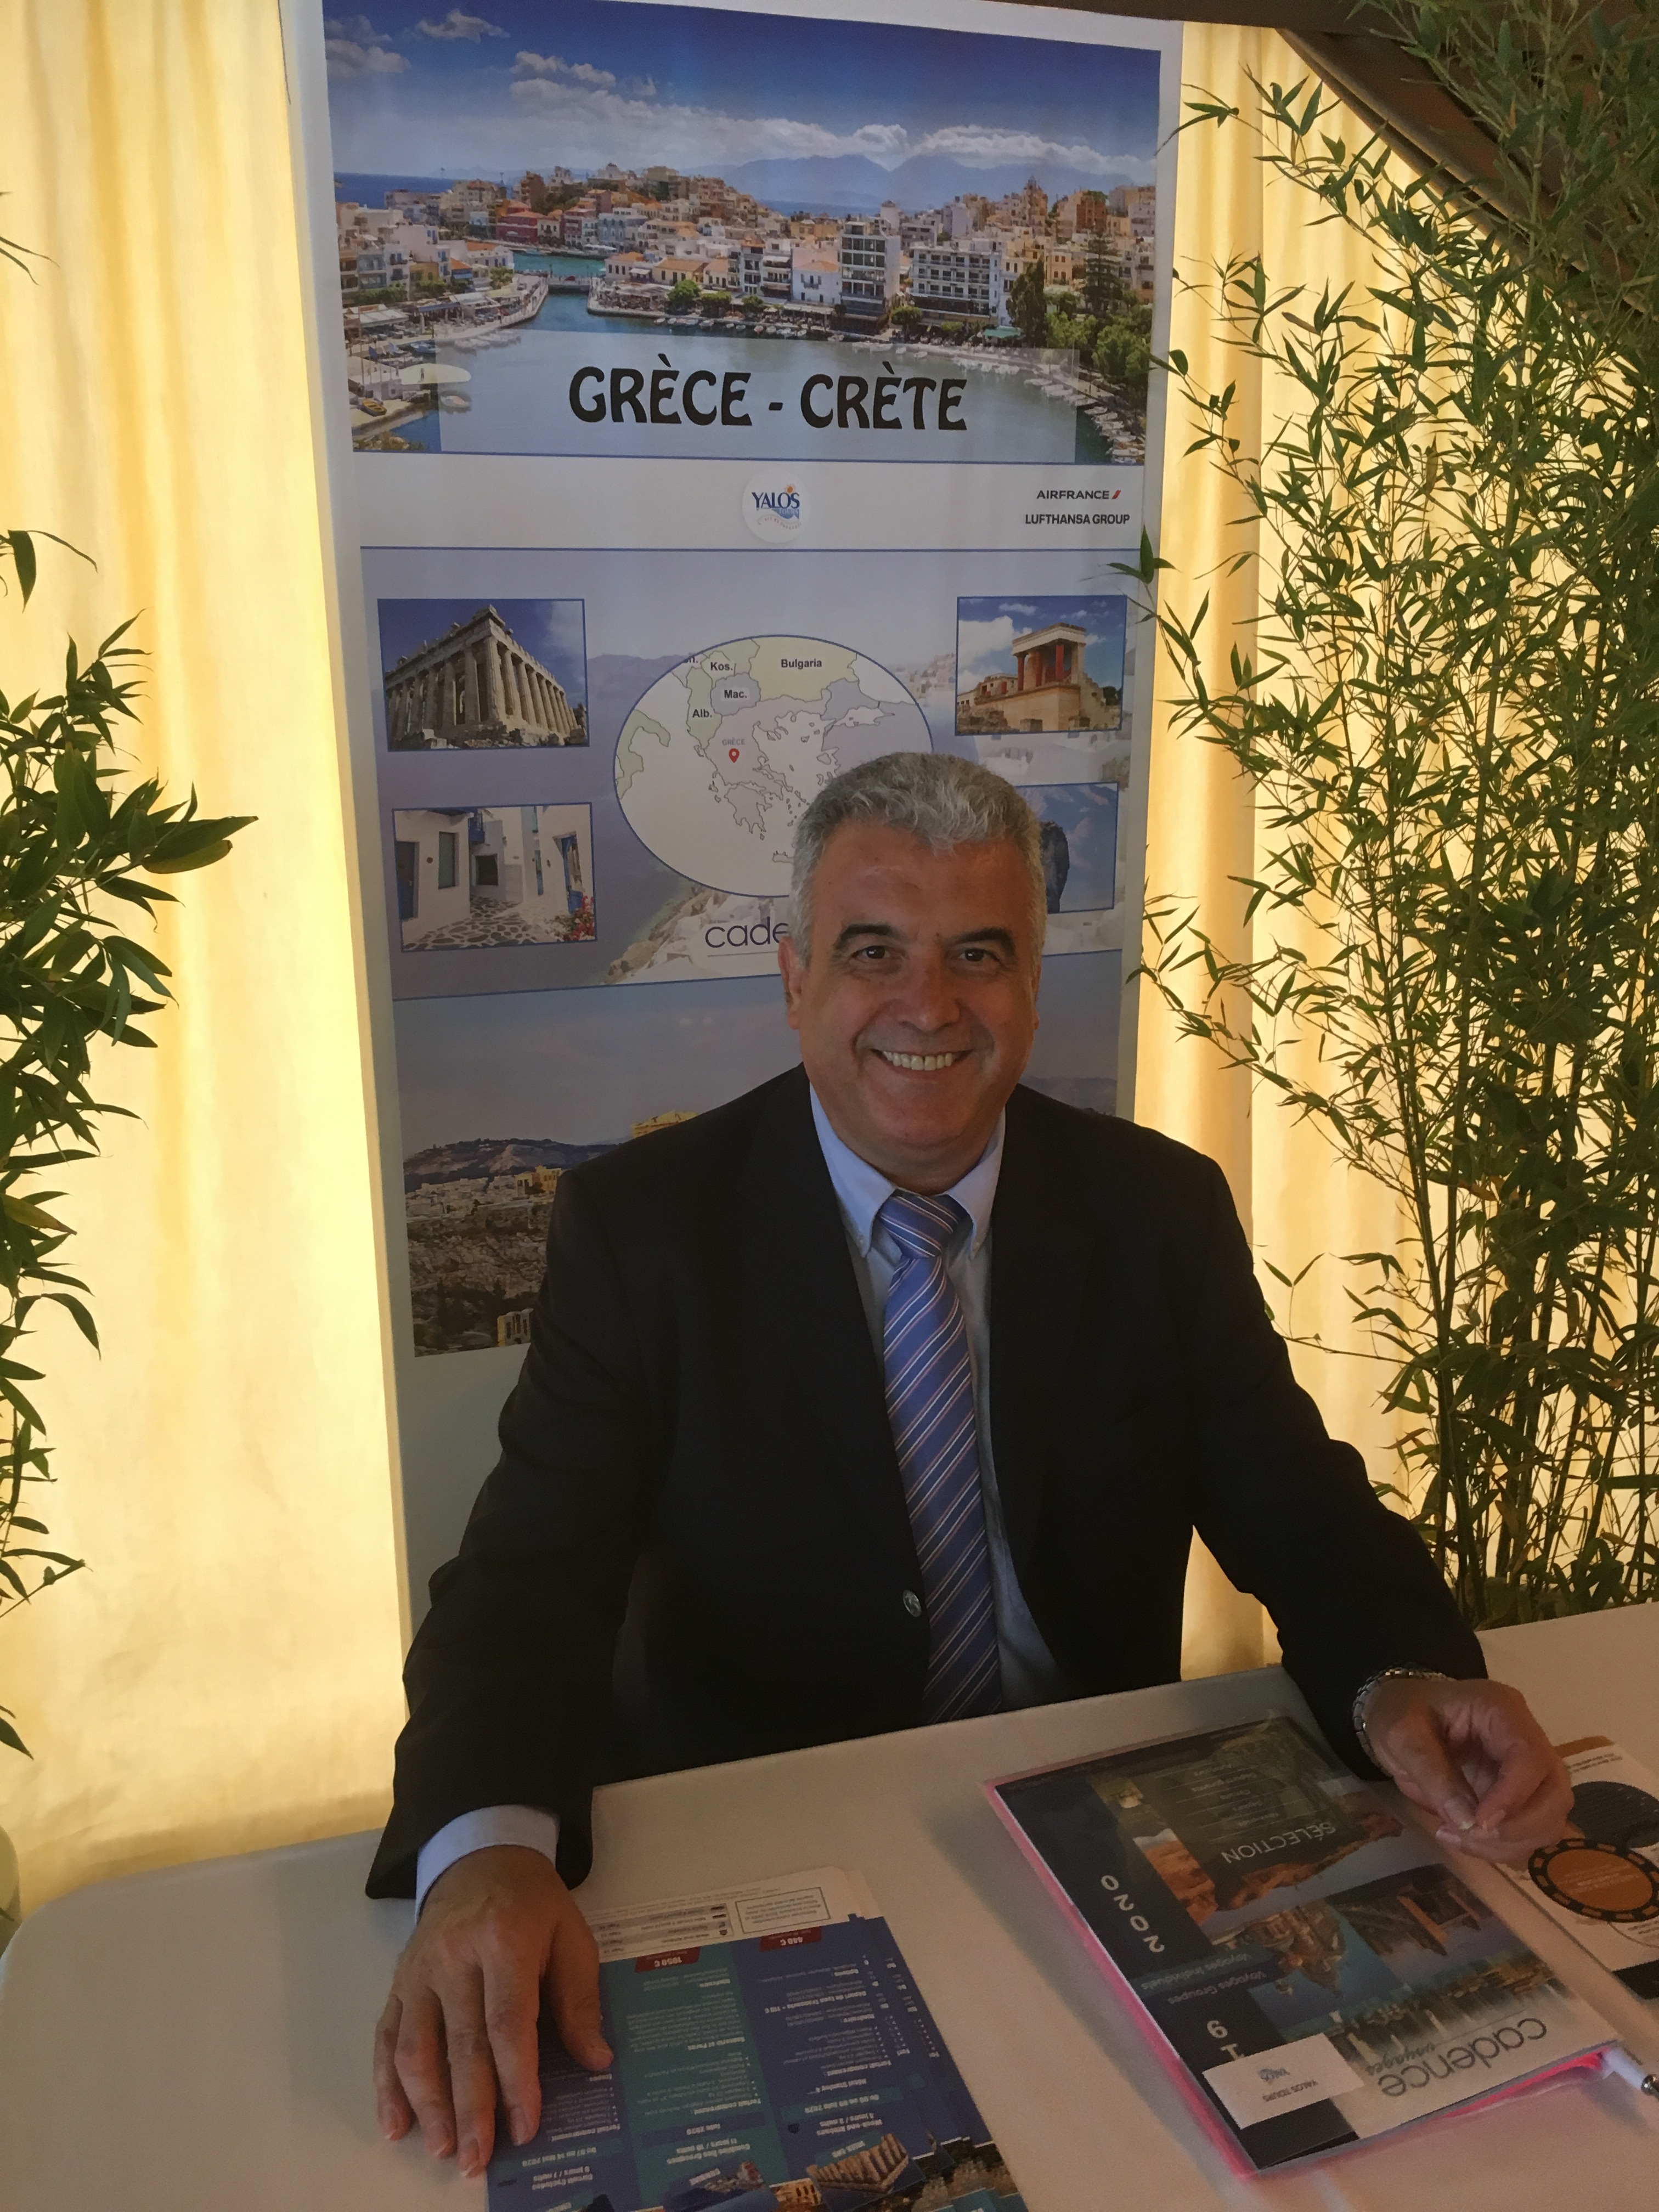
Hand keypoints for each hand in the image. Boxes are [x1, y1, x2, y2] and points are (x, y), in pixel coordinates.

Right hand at [373, 1845, 611, 2180]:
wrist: (481, 1856)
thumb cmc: (533, 1904)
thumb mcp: (571, 1936)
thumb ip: (580, 1999)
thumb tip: (596, 2060)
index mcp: (505, 1940)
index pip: (507, 2022)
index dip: (516, 2080)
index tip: (526, 2126)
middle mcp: (455, 1957)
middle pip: (460, 2043)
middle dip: (470, 2108)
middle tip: (478, 2160)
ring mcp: (420, 1971)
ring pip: (416, 2047)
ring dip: (427, 2105)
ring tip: (443, 2149)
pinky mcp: (399, 1982)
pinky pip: (386, 2037)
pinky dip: (386, 2085)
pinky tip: (394, 2124)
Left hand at [1362, 1676, 1571, 1863]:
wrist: (1399, 1714)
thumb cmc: (1399, 1714)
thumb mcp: (1402, 1735)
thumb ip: (1433, 1774)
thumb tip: (1469, 1823)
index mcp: (1501, 1710)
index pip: (1531, 1757)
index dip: (1513, 1796)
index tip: (1479, 1823)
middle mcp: (1527, 1738)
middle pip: (1556, 1794)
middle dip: (1518, 1828)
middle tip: (1468, 1835)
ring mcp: (1529, 1771)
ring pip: (1549, 1820)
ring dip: (1509, 1843)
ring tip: (1455, 1836)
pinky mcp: (1520, 1797)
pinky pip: (1530, 1832)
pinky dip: (1502, 1847)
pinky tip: (1463, 1838)